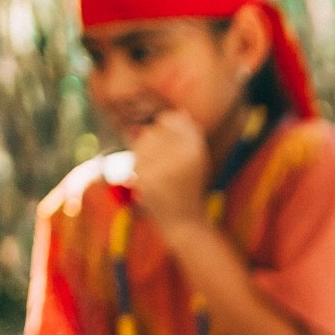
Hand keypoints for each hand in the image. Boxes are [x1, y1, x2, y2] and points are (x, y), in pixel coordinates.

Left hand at [126, 110, 214, 239]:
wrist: (185, 221)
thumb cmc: (191, 187)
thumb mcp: (198, 159)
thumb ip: (189, 135)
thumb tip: (178, 112)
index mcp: (197, 147)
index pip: (172, 119)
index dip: (167, 126)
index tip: (171, 143)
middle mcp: (182, 153)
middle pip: (154, 129)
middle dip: (155, 140)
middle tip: (164, 161)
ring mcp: (163, 165)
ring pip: (142, 141)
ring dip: (145, 151)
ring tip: (158, 167)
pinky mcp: (147, 177)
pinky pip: (137, 158)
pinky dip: (140, 165)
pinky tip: (150, 177)